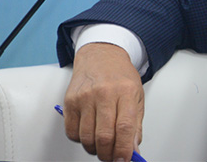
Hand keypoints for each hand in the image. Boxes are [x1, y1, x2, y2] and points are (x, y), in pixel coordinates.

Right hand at [63, 42, 143, 160]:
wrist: (101, 56)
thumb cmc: (120, 77)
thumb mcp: (137, 97)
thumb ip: (135, 125)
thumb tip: (133, 150)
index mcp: (126, 92)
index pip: (125, 127)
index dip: (124, 149)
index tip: (124, 160)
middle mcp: (104, 93)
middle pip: (104, 136)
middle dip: (108, 154)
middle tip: (112, 157)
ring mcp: (85, 97)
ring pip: (86, 137)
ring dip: (94, 149)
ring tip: (102, 145)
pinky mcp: (69, 102)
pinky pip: (72, 132)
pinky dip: (81, 140)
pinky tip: (89, 133)